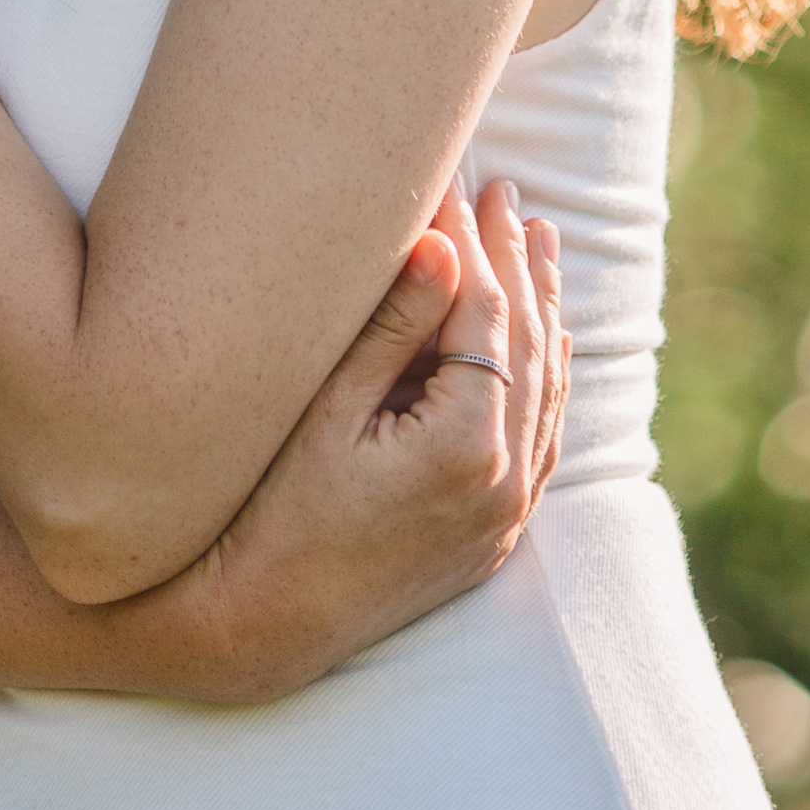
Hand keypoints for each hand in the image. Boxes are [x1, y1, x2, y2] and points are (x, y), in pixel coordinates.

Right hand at [134, 180, 569, 707]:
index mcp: (464, 447)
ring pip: (545, 390)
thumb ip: (392, 328)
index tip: (455, 183)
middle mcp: (501, 485)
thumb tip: (443, 244)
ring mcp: (503, 515)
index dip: (470, 241)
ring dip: (541, 310)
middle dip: (513, 260)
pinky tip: (548, 339)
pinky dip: (546, 377)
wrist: (261, 626)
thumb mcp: (325, 410)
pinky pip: (541, 439)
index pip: (484, 313)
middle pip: (526, 344)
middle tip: (502, 191)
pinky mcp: (492, 534)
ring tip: (537, 240)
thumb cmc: (271, 511)